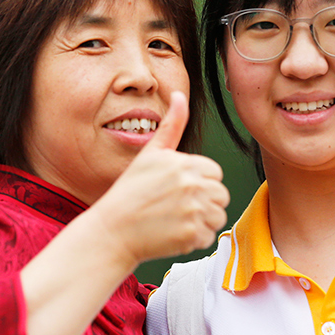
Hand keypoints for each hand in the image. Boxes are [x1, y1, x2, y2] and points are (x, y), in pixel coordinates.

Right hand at [89, 92, 228, 265]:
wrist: (113, 231)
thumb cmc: (130, 192)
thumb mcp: (150, 153)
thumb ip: (171, 125)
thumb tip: (179, 95)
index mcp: (184, 163)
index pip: (215, 172)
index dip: (199, 182)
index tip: (178, 189)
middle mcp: (191, 185)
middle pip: (221, 195)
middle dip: (204, 202)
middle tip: (176, 207)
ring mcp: (192, 211)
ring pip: (218, 216)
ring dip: (202, 221)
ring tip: (175, 219)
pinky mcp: (191, 235)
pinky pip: (209, 236)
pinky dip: (195, 239)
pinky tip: (173, 233)